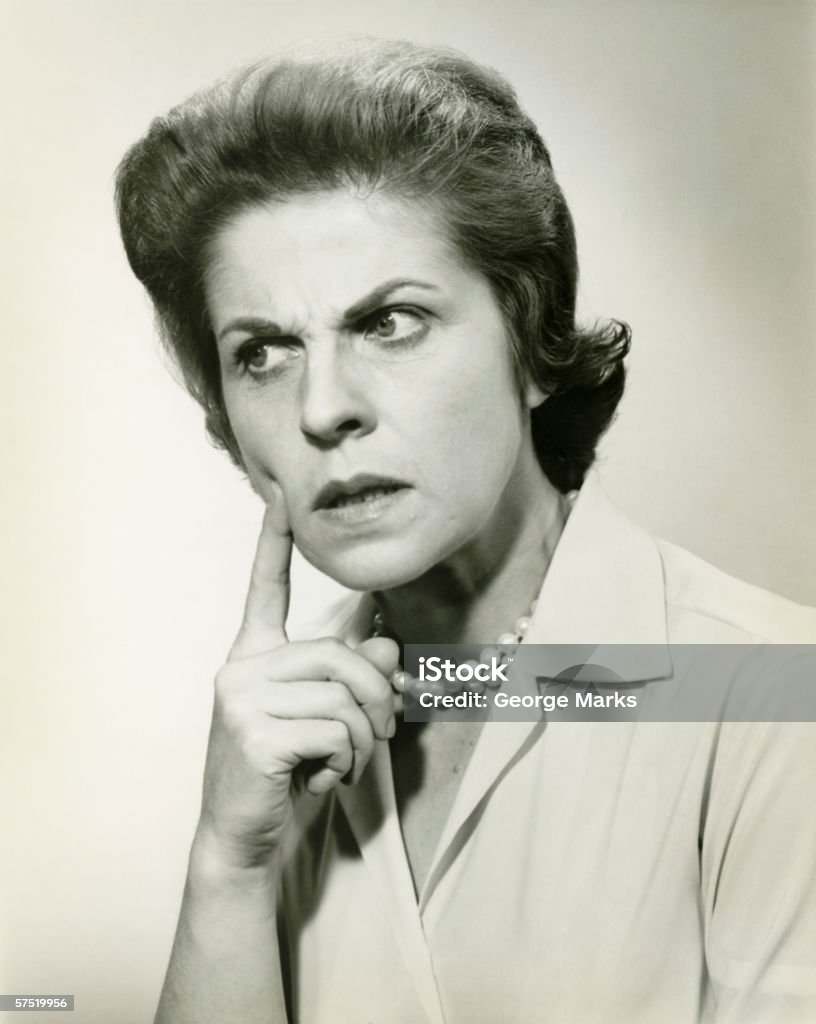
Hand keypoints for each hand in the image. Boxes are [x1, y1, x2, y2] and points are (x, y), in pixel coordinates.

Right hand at [194, 486, 398, 871]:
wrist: (243, 837)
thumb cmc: (286, 773)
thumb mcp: (323, 720)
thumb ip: (354, 678)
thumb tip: (389, 643)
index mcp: (253, 657)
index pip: (265, 589)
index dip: (274, 542)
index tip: (280, 495)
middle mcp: (241, 668)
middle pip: (340, 655)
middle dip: (379, 700)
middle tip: (383, 735)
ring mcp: (240, 698)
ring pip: (345, 698)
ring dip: (364, 741)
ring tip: (341, 764)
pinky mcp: (252, 733)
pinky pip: (336, 732)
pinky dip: (346, 763)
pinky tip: (318, 780)